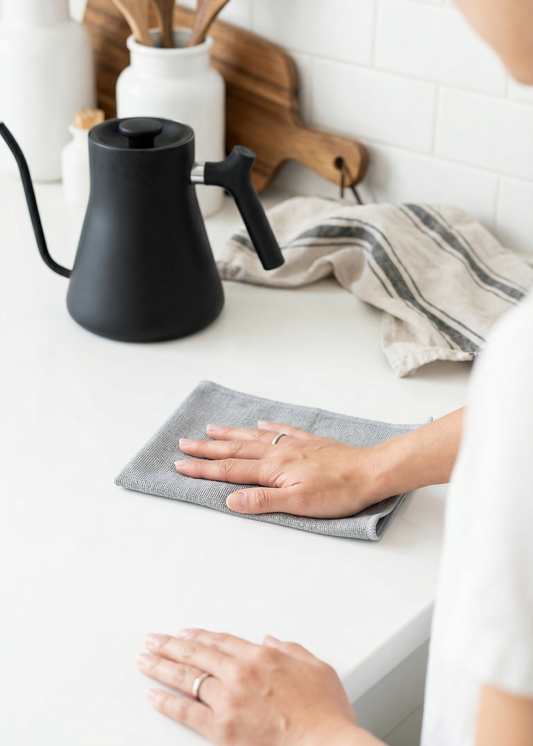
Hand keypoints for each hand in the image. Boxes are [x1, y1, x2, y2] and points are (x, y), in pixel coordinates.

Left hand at [136, 628, 369, 745]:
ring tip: (145, 660)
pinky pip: (186, 712)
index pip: (221, 641)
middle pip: (197, 654)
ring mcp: (228, 702)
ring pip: (186, 678)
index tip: (186, 634)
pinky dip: (166, 702)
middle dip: (170, 645)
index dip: (200, 636)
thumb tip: (273, 641)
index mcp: (262, 657)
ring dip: (161, 667)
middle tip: (153, 640)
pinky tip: (153, 695)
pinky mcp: (221, 730)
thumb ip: (292, 650)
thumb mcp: (317, 669)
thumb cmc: (325, 714)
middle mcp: (240, 674)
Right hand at [175, 421, 386, 517]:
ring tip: (211, 429)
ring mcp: (294, 445)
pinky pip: (283, 430)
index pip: (230, 470)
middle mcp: (279, 452)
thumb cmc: (338, 492)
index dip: (203, 469)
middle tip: (184, 443)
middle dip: (207, 448)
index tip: (181, 465)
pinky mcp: (310, 442)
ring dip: (230, 435)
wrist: (371, 471)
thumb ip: (262, 502)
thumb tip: (230, 500)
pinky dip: (268, 426)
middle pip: (235, 450)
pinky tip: (260, 423)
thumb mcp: (299, 505)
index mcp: (273, 469)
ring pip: (254, 437)